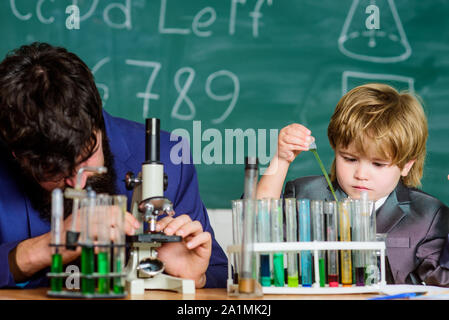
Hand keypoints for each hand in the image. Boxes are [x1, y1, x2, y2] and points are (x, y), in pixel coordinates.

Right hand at [10, 208, 139, 281]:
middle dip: (125, 224)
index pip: (113, 208)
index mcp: (88, 208)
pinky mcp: (75, 239)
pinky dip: (101, 245)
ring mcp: (79, 226)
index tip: (134, 224)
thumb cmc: (70, 235)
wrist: (47, 246)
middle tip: (130, 232)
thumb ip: (103, 220)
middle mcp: (84, 214)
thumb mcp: (87, 222)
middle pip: (111, 215)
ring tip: (120, 239)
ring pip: (104, 227)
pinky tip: (104, 248)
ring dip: (115, 234)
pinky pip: (93, 240)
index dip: (127, 216)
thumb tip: (124, 224)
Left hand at [155, 214, 211, 287]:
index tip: (157, 228)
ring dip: (186, 228)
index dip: (165, 221)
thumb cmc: (174, 262)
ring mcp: (197, 236)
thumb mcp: (161, 251)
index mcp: (176, 230)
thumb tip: (149, 235)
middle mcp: (187, 231)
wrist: (182, 275)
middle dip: (175, 223)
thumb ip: (156, 242)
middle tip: (168, 232)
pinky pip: (205, 236)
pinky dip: (197, 239)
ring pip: (196, 224)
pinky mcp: (205, 244)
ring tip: (179, 235)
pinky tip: (189, 245)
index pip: (172, 218)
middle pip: (185, 218)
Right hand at [277, 123, 313, 162]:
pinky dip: (300, 147)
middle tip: (309, 139)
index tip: (309, 133)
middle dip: (302, 135)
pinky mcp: (282, 147)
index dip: (303, 129)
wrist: (285, 156)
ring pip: (290, 138)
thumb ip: (305, 139)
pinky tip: (306, 148)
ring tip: (307, 144)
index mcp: (287, 128)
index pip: (295, 126)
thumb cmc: (292, 147)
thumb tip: (312, 139)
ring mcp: (281, 139)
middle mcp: (283, 133)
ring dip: (300, 141)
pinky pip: (292, 146)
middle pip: (292, 131)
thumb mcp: (300, 141)